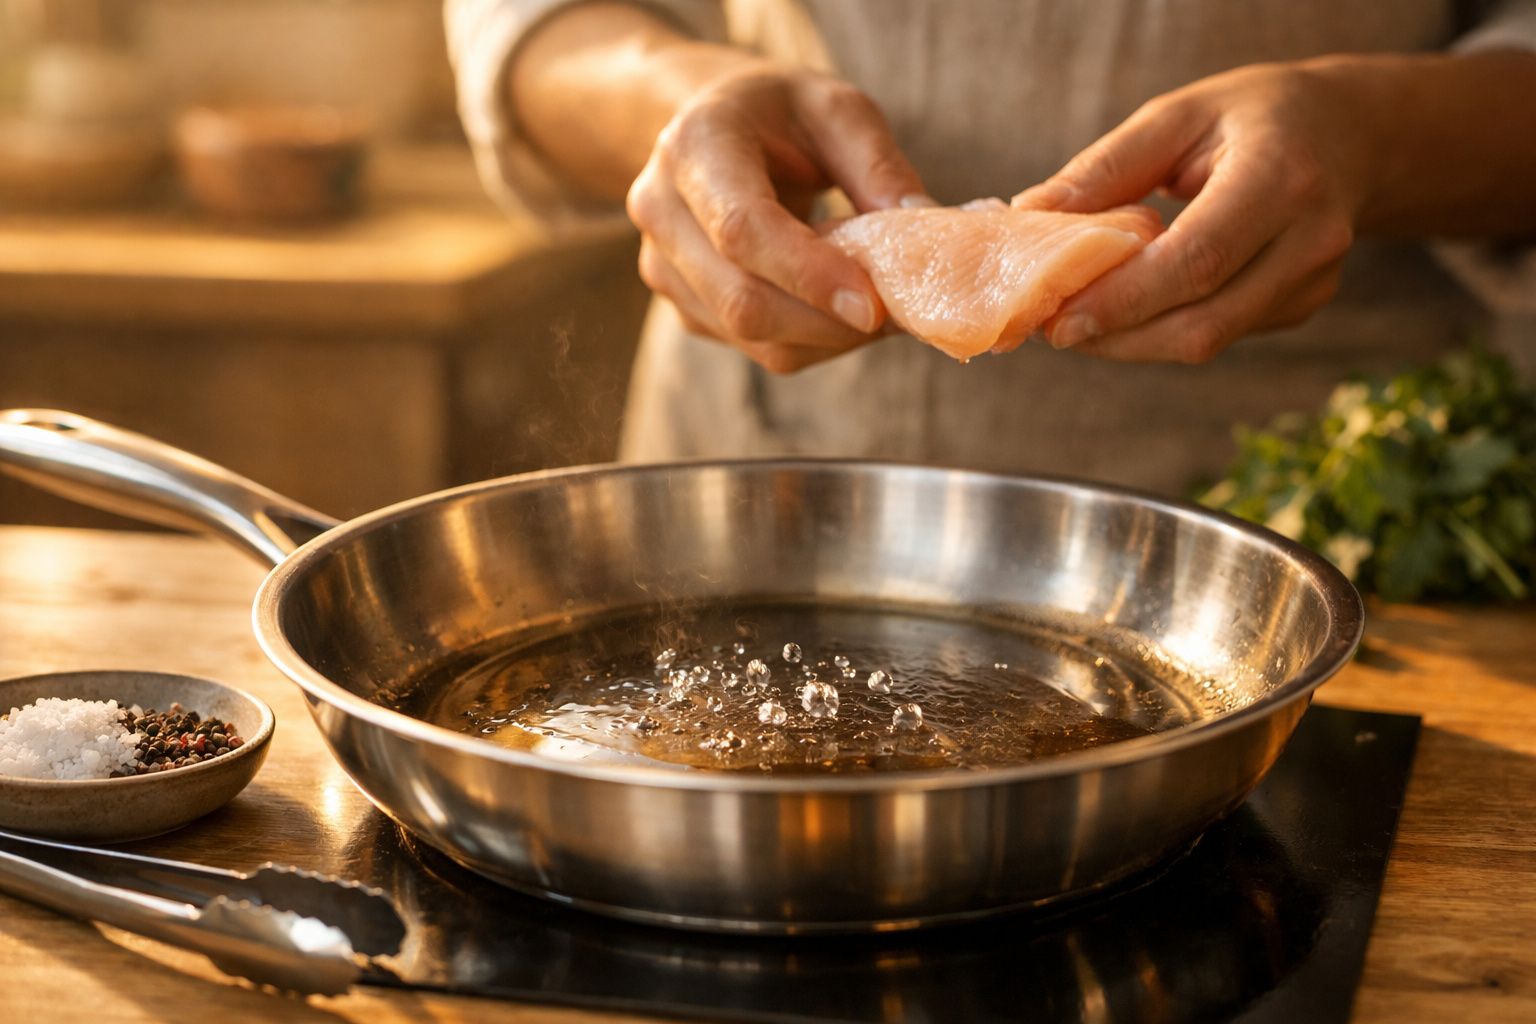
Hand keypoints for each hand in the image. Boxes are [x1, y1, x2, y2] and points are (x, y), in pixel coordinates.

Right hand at [626, 65, 930, 372]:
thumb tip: (921, 235)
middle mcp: (662, 211)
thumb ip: (878, 166)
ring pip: (751, 336)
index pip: (742, 230)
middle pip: (742, 300)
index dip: (808, 275)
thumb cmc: (777, 115)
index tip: (874, 305)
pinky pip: (754, 349)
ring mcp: (663, 267)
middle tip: (899, 312)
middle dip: (829, 322)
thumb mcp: (835, 110)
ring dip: (827, 337)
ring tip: (875, 304)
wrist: (709, 129)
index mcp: (694, 147)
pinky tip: (839, 308)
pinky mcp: (684, 306)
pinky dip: (811, 341)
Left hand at [1013, 61, 1367, 363]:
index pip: (1196, 260)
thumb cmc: (1253, 118)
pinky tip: (1128, 308)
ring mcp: (1312, 282)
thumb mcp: (1178, 115)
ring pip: (1206, 341)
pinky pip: (1218, 334)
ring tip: (1077, 320)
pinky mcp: (1302, 307)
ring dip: (1131, 343)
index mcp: (1281, 177)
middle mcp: (1309, 239)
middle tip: (1052, 328)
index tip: (1058, 320)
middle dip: (1116, 336)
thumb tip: (1029, 215)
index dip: (1123, 301)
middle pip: (1201, 322)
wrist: (1351, 133)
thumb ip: (1106, 168)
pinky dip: (1161, 331)